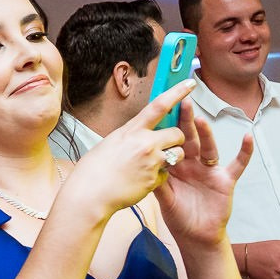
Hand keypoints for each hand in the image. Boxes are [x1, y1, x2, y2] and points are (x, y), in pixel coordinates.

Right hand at [57, 80, 190, 222]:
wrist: (89, 195)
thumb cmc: (93, 170)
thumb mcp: (110, 143)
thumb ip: (129, 136)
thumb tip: (140, 133)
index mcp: (132, 131)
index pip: (159, 105)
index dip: (177, 92)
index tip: (190, 83)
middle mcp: (145, 144)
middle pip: (177, 133)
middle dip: (177, 138)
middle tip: (167, 144)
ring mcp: (151, 162)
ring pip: (177, 155)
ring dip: (171, 158)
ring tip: (150, 165)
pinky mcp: (154, 180)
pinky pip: (166, 175)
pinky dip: (157, 178)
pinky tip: (140, 180)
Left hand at [153, 100, 253, 249]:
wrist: (196, 237)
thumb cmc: (179, 217)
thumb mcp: (164, 199)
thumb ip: (157, 182)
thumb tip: (145, 165)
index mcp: (176, 166)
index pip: (171, 142)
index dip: (168, 128)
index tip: (161, 110)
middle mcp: (193, 164)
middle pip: (189, 139)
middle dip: (186, 122)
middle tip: (183, 103)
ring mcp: (210, 170)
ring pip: (209, 147)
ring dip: (207, 134)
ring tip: (202, 120)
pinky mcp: (225, 180)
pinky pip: (237, 164)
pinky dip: (244, 152)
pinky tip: (248, 137)